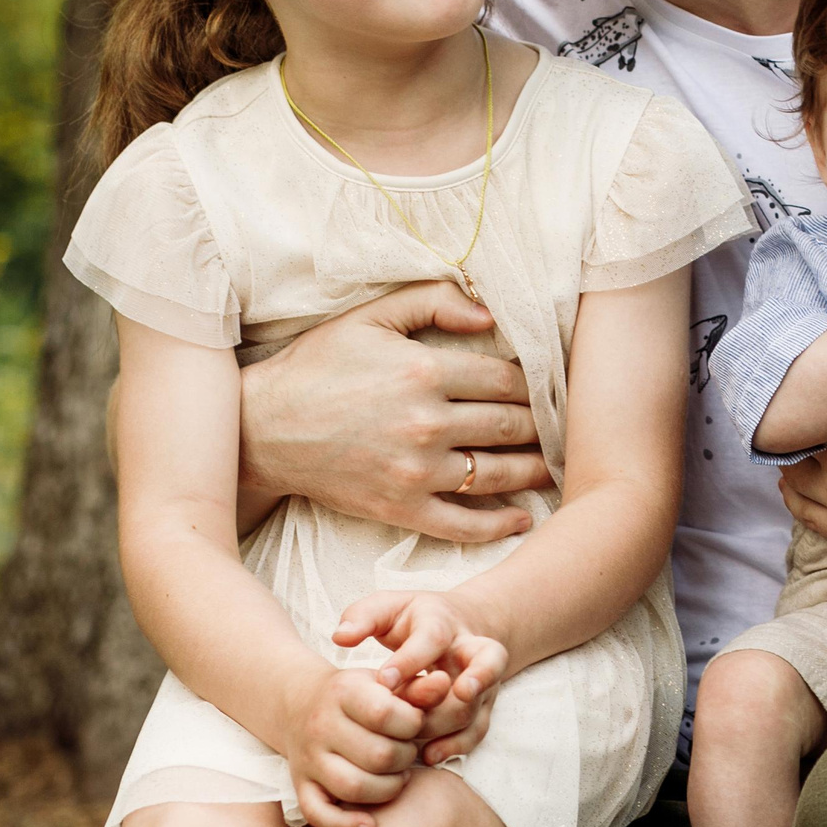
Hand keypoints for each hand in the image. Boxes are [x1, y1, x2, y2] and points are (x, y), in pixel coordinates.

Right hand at [237, 282, 546, 543]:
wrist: (263, 429)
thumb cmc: (318, 366)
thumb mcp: (370, 317)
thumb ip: (433, 302)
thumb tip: (490, 313)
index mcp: (423, 371)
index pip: (506, 378)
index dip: (534, 383)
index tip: (548, 387)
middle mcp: (426, 423)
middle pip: (510, 425)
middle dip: (541, 426)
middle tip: (563, 427)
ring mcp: (414, 471)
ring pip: (497, 473)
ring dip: (533, 472)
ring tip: (552, 467)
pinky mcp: (400, 508)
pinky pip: (462, 523)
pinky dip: (498, 524)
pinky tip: (520, 518)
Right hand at [277, 666, 427, 826]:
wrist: (301, 703)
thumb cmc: (359, 694)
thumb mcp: (386, 680)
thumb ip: (418, 688)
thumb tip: (445, 683)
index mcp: (343, 692)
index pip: (385, 714)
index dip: (412, 724)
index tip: (415, 724)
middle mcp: (321, 726)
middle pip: (378, 756)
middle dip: (405, 758)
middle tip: (409, 752)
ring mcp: (308, 759)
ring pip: (354, 788)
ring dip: (388, 789)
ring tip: (397, 776)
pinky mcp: (301, 785)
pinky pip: (319, 815)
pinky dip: (346, 825)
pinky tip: (370, 825)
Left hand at [334, 588, 509, 767]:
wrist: (456, 626)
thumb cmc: (412, 621)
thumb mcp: (386, 608)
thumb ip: (362, 618)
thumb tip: (340, 637)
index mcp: (442, 622)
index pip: (434, 637)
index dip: (411, 660)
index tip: (383, 680)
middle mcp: (471, 650)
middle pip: (487, 661)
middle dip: (475, 679)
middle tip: (449, 698)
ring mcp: (481, 680)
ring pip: (476, 705)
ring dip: (446, 724)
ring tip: (412, 738)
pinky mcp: (481, 706)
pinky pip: (477, 730)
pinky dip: (456, 745)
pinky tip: (429, 755)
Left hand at [778, 324, 826, 582]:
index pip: (815, 394)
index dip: (817, 384)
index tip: (823, 378)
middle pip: (802, 434)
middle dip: (811, 421)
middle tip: (821, 409)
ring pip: (795, 476)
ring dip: (802, 458)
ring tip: (814, 443)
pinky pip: (805, 514)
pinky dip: (800, 495)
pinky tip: (807, 481)